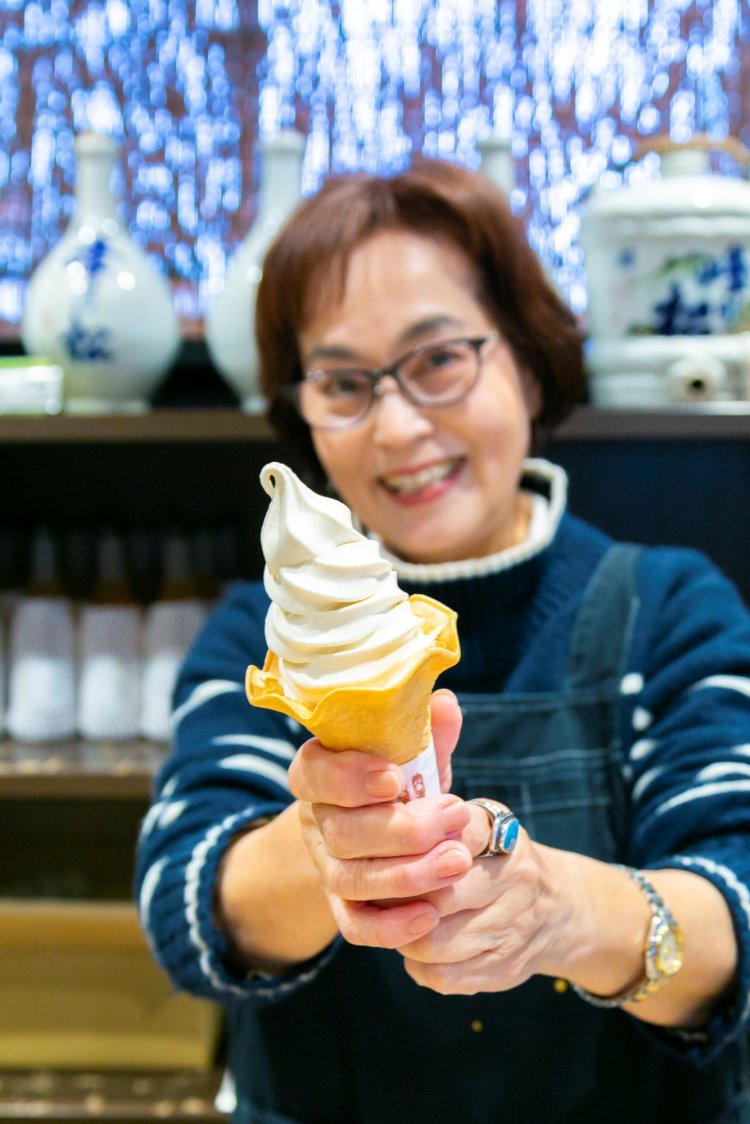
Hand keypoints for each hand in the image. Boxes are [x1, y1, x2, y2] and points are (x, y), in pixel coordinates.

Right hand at [288, 690, 485, 945]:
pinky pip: (355, 925)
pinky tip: (429, 917)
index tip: (395, 778)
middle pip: (342, 833)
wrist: (388, 823)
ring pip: (351, 879)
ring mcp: (325, 866)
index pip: (314, 773)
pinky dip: (391, 926)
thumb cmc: (401, 778)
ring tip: (457, 861)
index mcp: (319, 771)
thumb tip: (445, 703)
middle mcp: (315, 821)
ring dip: (407, 875)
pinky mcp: (342, 906)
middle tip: (455, 816)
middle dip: (402, 829)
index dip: (349, 778)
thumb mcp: (413, 750)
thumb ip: (427, 730)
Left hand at [398, 830, 557, 994]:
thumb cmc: (498, 861)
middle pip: (437, 896)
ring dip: (404, 936)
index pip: (451, 840)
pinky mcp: (504, 967)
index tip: (389, 856)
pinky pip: (442, 975)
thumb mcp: (481, 826)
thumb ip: (439, 824)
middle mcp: (515, 879)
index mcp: (503, 835)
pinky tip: (420, 947)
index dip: (412, 853)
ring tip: (398, 922)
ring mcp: (512, 928)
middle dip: (398, 900)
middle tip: (380, 895)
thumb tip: (386, 838)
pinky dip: (418, 964)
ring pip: (433, 942)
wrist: (559, 910)